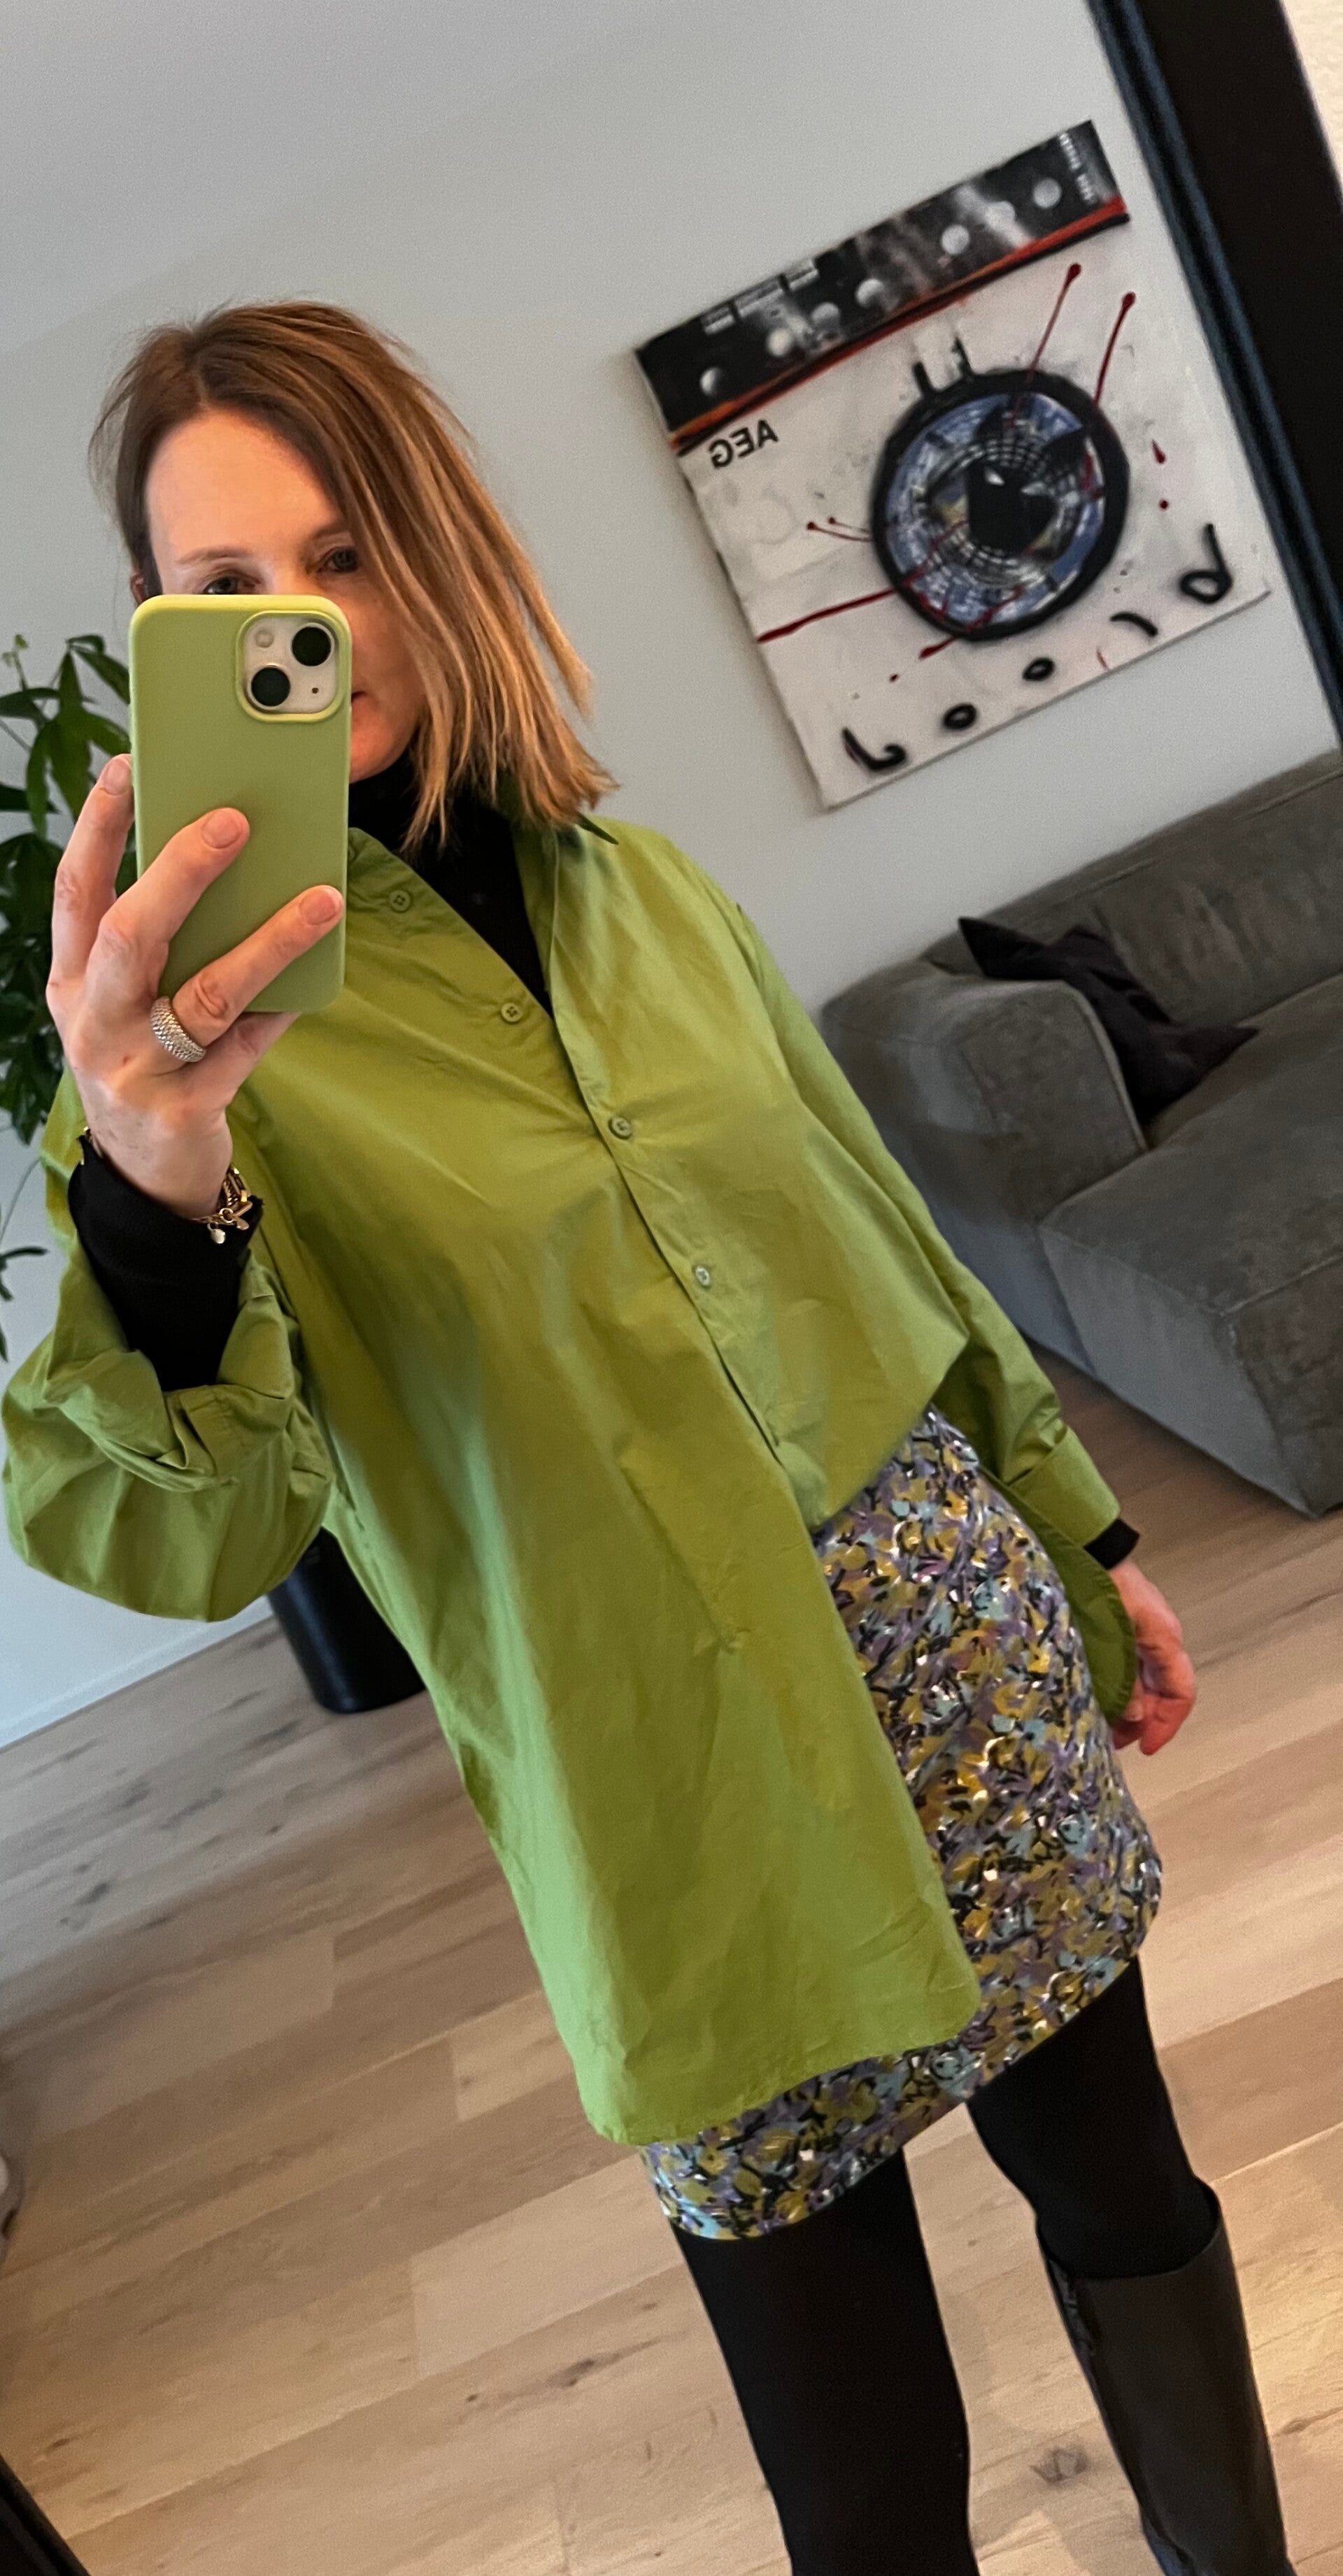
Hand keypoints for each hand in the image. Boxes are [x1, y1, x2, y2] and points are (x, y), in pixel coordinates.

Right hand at [47, 754, 342, 1219]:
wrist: (145, 1175)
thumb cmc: (145, 1062)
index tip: (127, 765)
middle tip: (234, 822)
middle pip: (130, 934)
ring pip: (205, 993)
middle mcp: (94, 1023)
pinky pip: (246, 1047)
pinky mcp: (186, 1108)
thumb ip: (156, 943)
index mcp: (72, 983)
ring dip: (268, 941)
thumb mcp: (126, 1002)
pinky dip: (282, 1005)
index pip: (76, 893)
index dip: (97, 827)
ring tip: (320, 899)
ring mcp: (138, 1069)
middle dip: (180, 872)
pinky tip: (315, 973)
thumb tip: (225, 857)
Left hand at [1109, 1559, 1196, 1755]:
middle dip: (1143, 1721)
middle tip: (1116, 1742)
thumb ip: (1123, 1679)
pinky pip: (1132, 1664)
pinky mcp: (1126, 1624)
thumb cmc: (1099, 1582)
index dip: (1167, 1724)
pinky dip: (1120, 1685)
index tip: (1146, 1748)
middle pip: (1163, 1690)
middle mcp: (1160, 1636)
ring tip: (1104, 1724)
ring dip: (1130, 1705)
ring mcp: (1144, 1629)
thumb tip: (1135, 1718)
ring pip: (1146, 1679)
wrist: (1084, 1545)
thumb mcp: (1112, 1637)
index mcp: (1164, 1639)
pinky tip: (1099, 1695)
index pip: (1181, 1693)